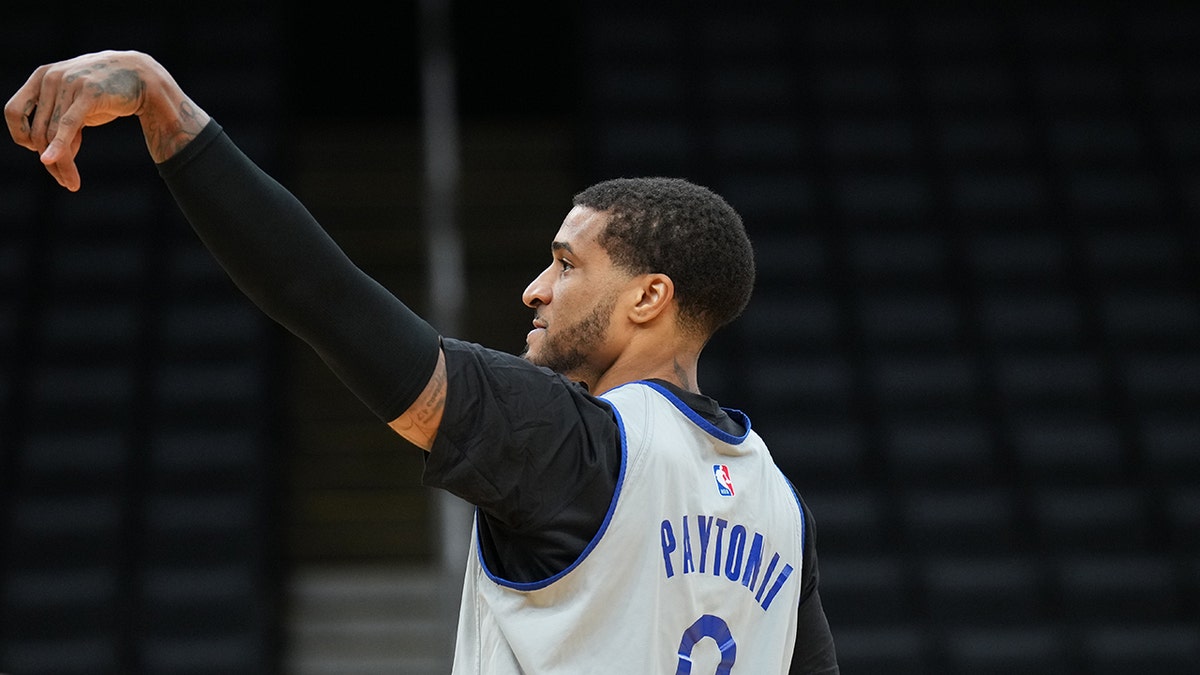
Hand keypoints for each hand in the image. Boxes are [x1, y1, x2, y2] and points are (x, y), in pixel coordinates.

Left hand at [4, 50, 207, 190]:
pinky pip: (67, 125)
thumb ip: (60, 123)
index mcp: (42, 77)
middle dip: (48, 160)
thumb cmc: (107, 92)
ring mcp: (69, 84)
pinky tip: (52, 161)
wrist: (140, 76)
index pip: (14, 112)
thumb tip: (49, 157)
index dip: (20, 135)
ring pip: (52, 134)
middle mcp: (50, 78)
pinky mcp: (88, 94)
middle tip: (63, 180)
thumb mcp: (77, 104)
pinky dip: (59, 146)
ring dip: (60, 164)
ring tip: (71, 183)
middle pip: (38, 130)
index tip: (38, 150)